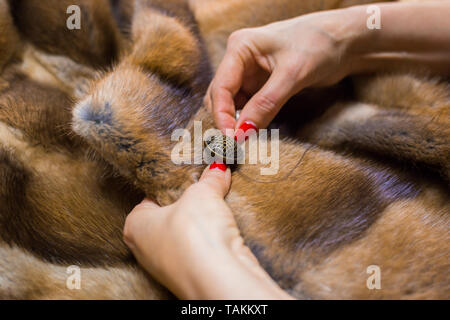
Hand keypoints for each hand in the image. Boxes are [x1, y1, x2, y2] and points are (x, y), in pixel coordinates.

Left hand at [124, 164, 291, 298]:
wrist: (218, 278)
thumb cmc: (193, 235)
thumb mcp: (202, 194)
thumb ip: (210, 180)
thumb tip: (219, 169)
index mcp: (135, 225)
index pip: (151, 197)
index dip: (172, 185)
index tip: (190, 176)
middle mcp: (145, 249)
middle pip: (169, 216)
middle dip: (189, 204)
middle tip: (206, 188)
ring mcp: (167, 266)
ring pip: (185, 236)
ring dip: (202, 224)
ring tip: (217, 208)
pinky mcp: (190, 275)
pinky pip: (199, 251)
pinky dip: (210, 241)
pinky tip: (223, 231)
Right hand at [205, 8, 358, 130]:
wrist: (345, 41)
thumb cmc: (319, 44)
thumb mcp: (292, 75)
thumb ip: (265, 104)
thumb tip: (242, 133)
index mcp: (240, 47)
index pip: (221, 87)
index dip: (222, 115)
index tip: (230, 139)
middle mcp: (240, 60)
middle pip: (220, 97)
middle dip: (226, 120)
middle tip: (234, 146)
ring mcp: (249, 73)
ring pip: (232, 104)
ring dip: (236, 123)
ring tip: (243, 142)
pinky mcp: (260, 85)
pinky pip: (247, 107)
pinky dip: (248, 121)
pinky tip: (252, 132)